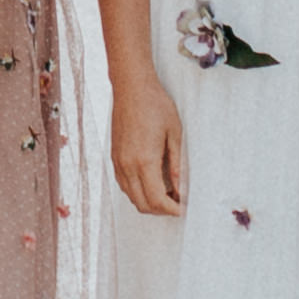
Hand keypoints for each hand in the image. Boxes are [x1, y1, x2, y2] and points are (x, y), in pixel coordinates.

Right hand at [108, 71, 185, 218]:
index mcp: (145, 161)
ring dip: (149, 201)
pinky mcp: (114, 157)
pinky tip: (152, 182)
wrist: (131, 88)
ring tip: (167, 192)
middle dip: (161, 210)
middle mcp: (128, 165)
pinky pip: (124, 185)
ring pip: (131, 197)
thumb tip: (181, 188)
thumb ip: (177, 164)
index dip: (172, 209)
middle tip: (178, 203)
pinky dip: (137, 191)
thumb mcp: (175, 133)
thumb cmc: (155, 105)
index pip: (157, 200)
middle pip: (142, 204)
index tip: (184, 208)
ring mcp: (118, 162)